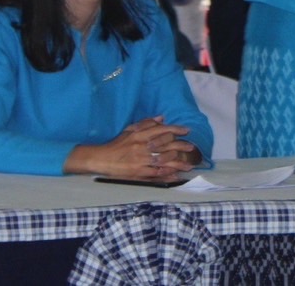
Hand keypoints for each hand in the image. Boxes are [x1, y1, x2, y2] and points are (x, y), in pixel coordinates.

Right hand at [66, 116, 196, 179]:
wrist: (103, 159)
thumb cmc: (117, 144)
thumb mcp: (130, 129)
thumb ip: (146, 123)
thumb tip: (162, 118)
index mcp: (140, 135)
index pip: (162, 130)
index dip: (176, 130)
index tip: (186, 131)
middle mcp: (142, 147)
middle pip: (166, 146)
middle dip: (181, 146)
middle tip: (192, 148)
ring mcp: (141, 161)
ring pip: (164, 161)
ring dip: (178, 163)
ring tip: (189, 165)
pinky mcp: (139, 174)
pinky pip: (156, 174)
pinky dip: (167, 175)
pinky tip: (176, 176)